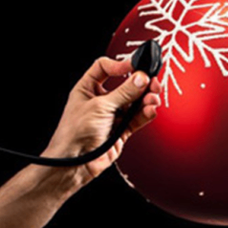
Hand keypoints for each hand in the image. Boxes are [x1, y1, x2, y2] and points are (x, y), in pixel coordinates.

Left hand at [42, 56, 160, 183]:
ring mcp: (111, 116)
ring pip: (134, 102)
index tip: (135, 66)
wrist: (75, 163)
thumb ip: (123, 92)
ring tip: (153, 98)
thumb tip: (140, 78)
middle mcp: (100, 100)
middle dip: (140, 83)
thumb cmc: (74, 133)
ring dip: (146, 99)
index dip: (120, 65)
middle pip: (125, 85)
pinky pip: (137, 118)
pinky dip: (146, 114)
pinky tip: (151, 110)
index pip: (105, 68)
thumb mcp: (99, 106)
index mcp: (87, 88)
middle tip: (152, 82)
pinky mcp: (121, 131)